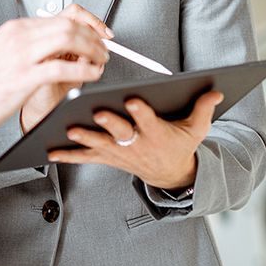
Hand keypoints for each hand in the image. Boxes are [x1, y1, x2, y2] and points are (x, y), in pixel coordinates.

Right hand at [0, 17, 108, 134]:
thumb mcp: (5, 52)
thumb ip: (30, 45)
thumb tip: (60, 45)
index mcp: (16, 29)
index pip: (61, 15)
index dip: (87, 22)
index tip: (100, 32)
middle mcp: (20, 36)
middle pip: (69, 24)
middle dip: (94, 36)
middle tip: (104, 49)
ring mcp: (22, 55)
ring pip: (69, 38)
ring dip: (93, 50)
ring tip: (101, 61)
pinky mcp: (24, 76)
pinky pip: (63, 67)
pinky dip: (84, 70)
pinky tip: (91, 75)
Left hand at [47, 90, 222, 190]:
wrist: (170, 175)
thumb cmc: (180, 144)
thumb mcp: (197, 129)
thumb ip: (204, 108)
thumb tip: (217, 90)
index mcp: (157, 133)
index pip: (148, 120)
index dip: (141, 111)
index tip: (132, 100)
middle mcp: (136, 144)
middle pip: (121, 132)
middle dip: (108, 124)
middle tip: (95, 113)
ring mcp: (119, 153)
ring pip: (99, 145)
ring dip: (83, 138)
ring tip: (67, 130)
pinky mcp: (107, 158)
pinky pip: (85, 158)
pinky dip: (68, 155)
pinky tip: (49, 150)